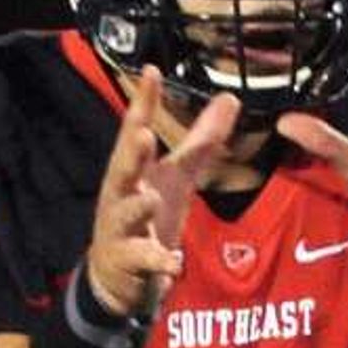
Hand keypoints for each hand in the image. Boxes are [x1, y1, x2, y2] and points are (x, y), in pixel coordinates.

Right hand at [83, 66, 240, 316]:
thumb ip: (200, 142)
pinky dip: (159, 262)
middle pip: (123, 169)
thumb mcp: (176, 177)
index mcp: (133, 170)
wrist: (118, 275)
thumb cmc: (146, 217)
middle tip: (142, 136)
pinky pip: (144, 261)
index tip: (151, 72)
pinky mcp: (129, 262)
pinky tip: (173, 263)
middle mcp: (122, 194)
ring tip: (151, 198)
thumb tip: (229, 100)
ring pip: (127, 215)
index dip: (143, 103)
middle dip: (131, 153)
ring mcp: (122, 229)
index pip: (136, 130)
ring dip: (138, 207)